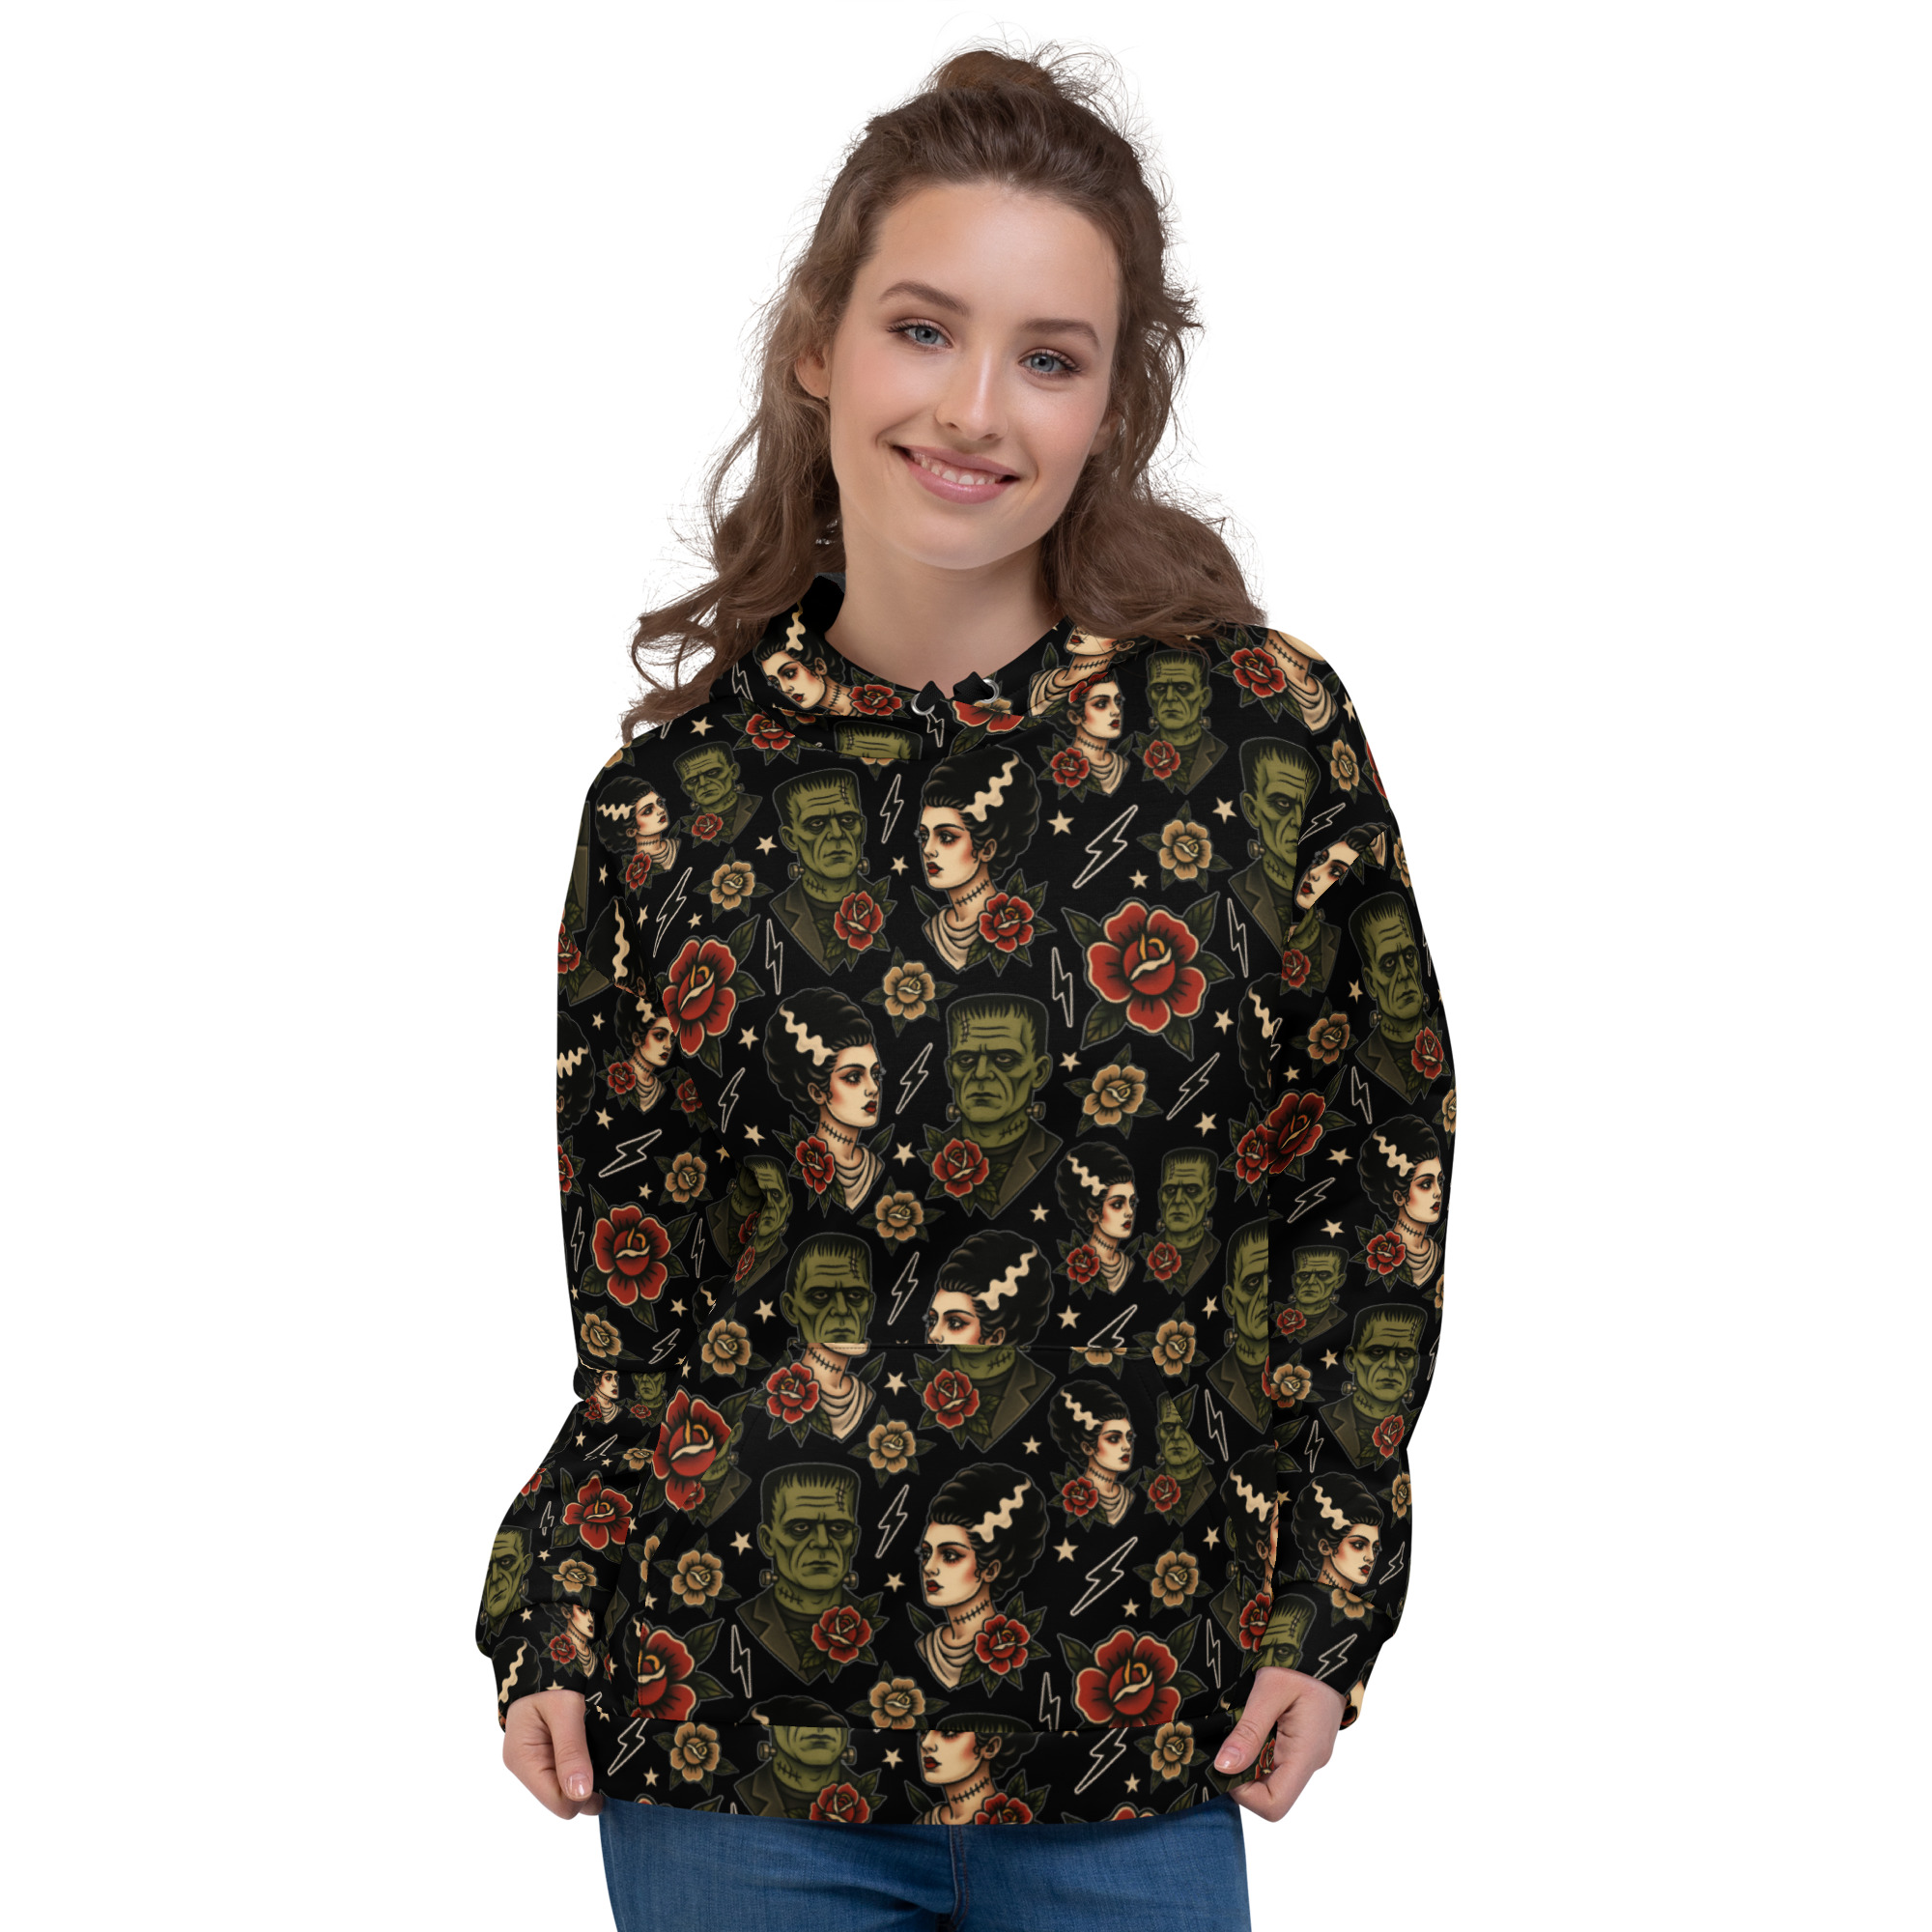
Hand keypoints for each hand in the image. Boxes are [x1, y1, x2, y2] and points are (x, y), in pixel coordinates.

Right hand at [502, 1688, 603, 1818]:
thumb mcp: (565, 1708)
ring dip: (590, 1775)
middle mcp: (526, 1766)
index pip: (558, 1803)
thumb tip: (580, 1795)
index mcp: (523, 1758)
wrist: (545, 1653)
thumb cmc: (553, 1676)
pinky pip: (571, 1773)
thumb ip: (571, 1750)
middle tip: (610, 1755)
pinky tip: (597, 1748)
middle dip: (589, 1785)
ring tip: (604, 1748)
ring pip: (570, 1789)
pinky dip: (587, 1766)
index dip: (585, 1794)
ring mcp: (537, 1761)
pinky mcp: (548, 1755)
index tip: (607, 1771)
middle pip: (565, 1800)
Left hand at [1214, 1666, 1344, 1821]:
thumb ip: (1249, 1730)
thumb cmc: (1302, 1661)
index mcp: (1306, 1753)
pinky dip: (1259, 1750)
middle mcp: (1312, 1760)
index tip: (1225, 1763)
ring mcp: (1310, 1753)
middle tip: (1224, 1742)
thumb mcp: (1270, 1689)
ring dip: (1249, 1761)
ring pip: (1273, 1777)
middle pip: (1272, 1793)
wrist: (1328, 1640)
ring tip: (1237, 1728)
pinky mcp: (1306, 1742)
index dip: (1243, 1794)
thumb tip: (1224, 1768)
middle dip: (1242, 1777)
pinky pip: (1279, 1760)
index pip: (1274, 1804)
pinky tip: (1249, 1724)